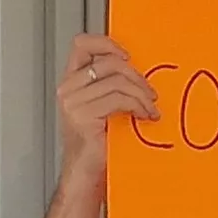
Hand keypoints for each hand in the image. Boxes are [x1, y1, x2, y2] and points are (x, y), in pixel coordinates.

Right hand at [56, 33, 160, 168]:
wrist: (86, 173)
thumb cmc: (97, 144)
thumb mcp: (104, 107)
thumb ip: (111, 85)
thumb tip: (136, 70)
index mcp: (71, 82)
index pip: (82, 45)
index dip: (106, 43)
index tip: (127, 56)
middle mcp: (68, 89)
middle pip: (109, 63)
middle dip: (136, 77)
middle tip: (149, 92)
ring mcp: (73, 102)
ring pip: (117, 81)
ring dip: (141, 95)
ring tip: (149, 108)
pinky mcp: (82, 115)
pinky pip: (119, 99)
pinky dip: (138, 106)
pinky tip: (144, 116)